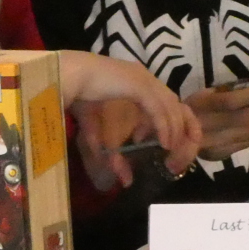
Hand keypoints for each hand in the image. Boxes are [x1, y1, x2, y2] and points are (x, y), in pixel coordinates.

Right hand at [59, 52, 201, 178]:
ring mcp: (143, 80)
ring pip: (170, 106)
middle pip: (173, 101)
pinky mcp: (139, 87)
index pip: (162, 98)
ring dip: (173, 129)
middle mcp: (143, 76)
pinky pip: (159, 110)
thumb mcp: (95, 124)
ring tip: (170, 149)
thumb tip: (116, 173)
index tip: (154, 139)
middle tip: (173, 147)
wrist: (70, 75)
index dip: (164, 119)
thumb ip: (105, 147)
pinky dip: (164, 127)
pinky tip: (164, 143)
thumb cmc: (77, 94)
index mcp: (135, 78)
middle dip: (179, 124)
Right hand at [184, 81, 248, 158]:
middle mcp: (206, 126)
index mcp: (200, 105)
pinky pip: (247, 143)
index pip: (231, 101)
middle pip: (244, 119)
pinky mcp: (220, 155)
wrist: (172, 134)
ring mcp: (213, 144)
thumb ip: (228, 92)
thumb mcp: (205, 94)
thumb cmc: (193, 107)